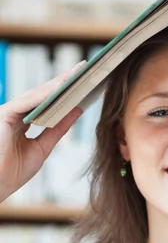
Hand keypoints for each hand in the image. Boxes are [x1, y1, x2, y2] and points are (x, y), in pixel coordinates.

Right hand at [0, 61, 85, 202]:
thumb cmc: (11, 173)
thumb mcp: (42, 149)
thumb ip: (57, 129)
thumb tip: (76, 110)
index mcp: (20, 122)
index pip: (45, 103)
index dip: (63, 92)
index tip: (83, 82)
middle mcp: (13, 114)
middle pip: (42, 94)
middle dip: (63, 81)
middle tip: (84, 69)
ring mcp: (7, 112)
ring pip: (36, 94)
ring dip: (57, 83)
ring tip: (77, 73)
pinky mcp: (3, 114)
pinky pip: (27, 101)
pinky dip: (45, 94)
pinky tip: (61, 87)